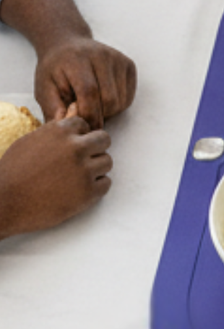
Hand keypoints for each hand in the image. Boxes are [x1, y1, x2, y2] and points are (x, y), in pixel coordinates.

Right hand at [0, 113, 112, 238]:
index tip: (70, 148)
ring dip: (95, 169)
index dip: (78, 136)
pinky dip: (96, 187)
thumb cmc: (11, 173)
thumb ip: (53, 133)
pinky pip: (106, 183)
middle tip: (81, 161)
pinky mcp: (89, 192)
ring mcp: (84, 170)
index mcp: (60, 132)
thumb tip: (71, 125)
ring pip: (107, 162)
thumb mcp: (29, 142)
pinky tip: (78, 191)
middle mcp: (76, 147)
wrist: (5, 203)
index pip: (84, 125)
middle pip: (103, 140)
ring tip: (76, 178)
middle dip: (94, 149)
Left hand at [34, 36, 136, 127]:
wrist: (67, 44)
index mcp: (77, 59)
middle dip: (98, 116)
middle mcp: (102, 55)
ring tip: (92, 107)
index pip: (89, 91)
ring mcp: (118, 59)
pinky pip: (128, 97)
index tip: (82, 127)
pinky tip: (102, 100)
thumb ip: (52, 107)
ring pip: (121, 101)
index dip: (87, 114)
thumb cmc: (54, 69)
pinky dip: (117, 105)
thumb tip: (66, 124)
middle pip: (109, 99)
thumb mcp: (44, 87)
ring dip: (108, 112)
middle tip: (85, 118)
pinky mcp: (128, 65)